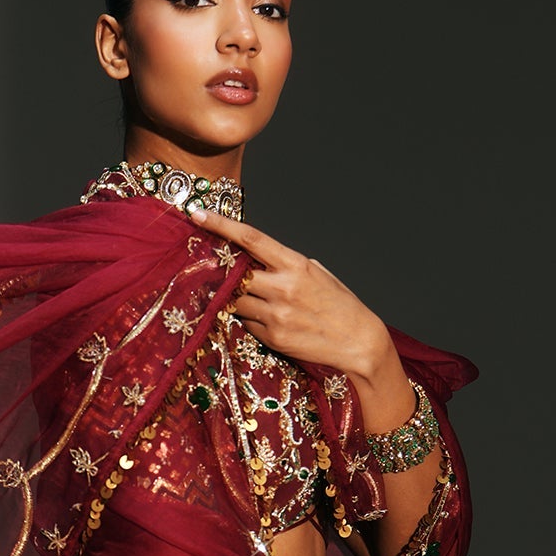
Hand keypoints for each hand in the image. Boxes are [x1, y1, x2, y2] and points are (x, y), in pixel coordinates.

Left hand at [187, 203, 389, 378]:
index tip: (198, 214)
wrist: (358, 341)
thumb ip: (284, 264)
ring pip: (234, 301)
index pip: (250, 239)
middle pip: (233, 273)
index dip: (220, 225)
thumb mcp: (316, 272)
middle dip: (218, 269)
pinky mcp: (272, 337)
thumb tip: (252, 258)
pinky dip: (247, 318)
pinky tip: (264, 318)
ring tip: (245, 296)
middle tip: (206, 265)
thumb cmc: (338, 304)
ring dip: (231, 297)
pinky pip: (246, 323)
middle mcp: (283, 288)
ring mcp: (276, 314)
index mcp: (295, 264)